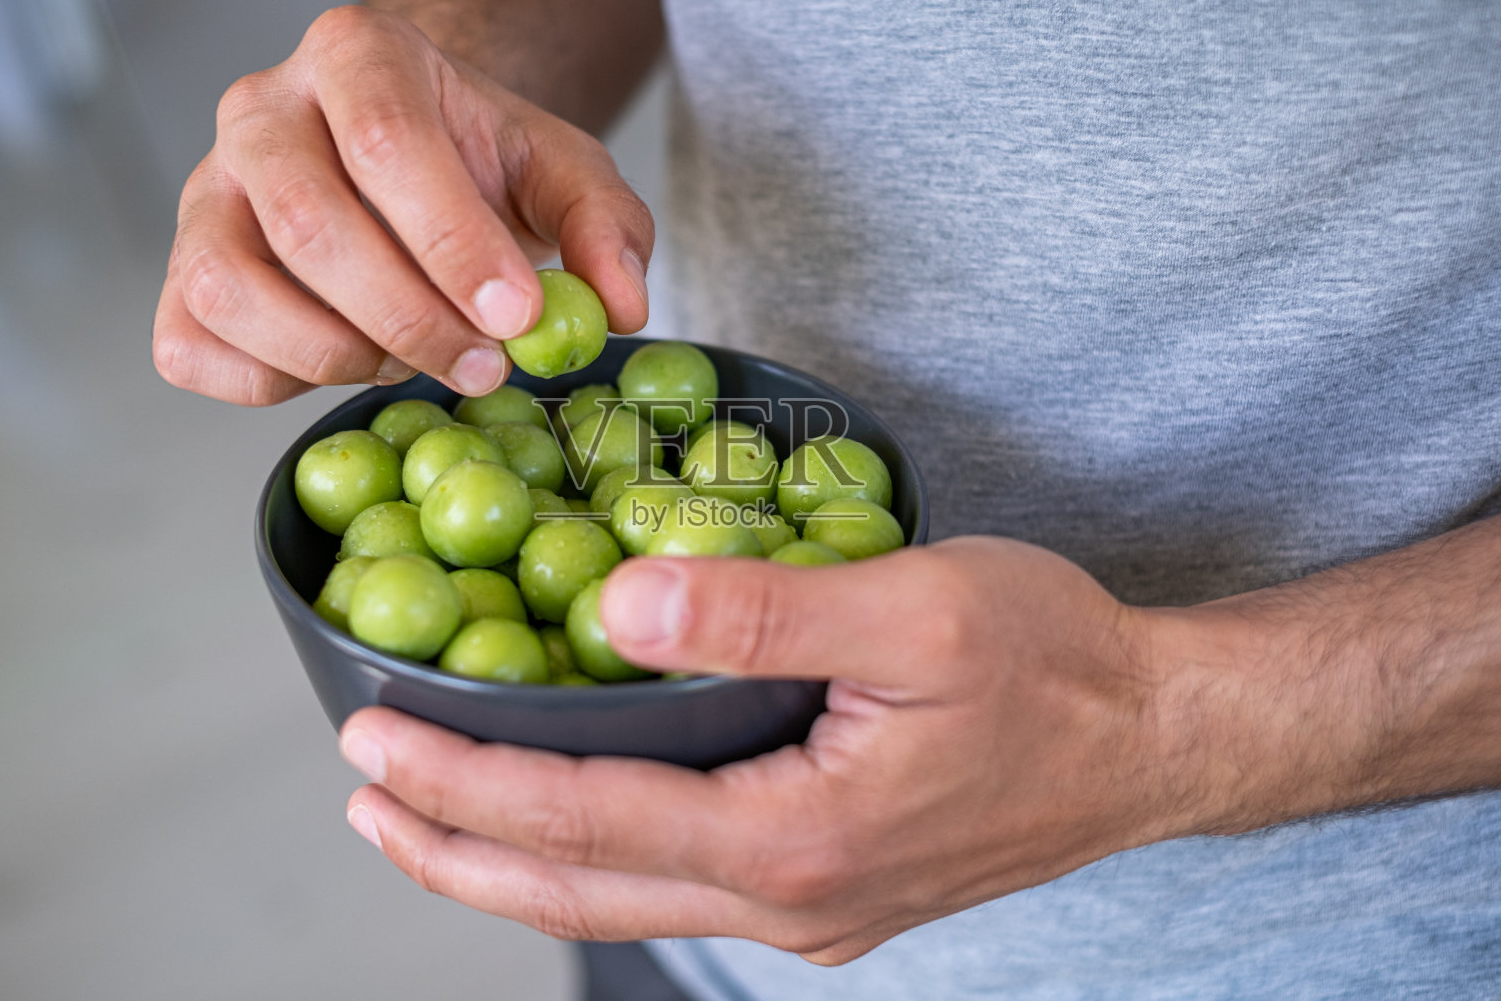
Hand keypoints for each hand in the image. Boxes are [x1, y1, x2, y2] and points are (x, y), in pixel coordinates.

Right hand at [153, 5, 651, 404]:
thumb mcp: (563, 173)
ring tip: (411, 354)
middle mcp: (261, 111)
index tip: (517, 316)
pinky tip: (344, 362)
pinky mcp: (181, 269)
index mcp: (357, 55)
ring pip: (234, 287)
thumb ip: (605, 227)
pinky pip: (193, 344)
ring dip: (338, 354)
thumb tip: (618, 305)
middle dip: (411, 319)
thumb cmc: (477, 162)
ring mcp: (205, 191)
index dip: (454, 244)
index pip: (389, 143)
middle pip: (310, 225)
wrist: (409, 161)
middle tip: (485, 363)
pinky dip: (272, 380)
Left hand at [336, 537, 1197, 964]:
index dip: (462, 783)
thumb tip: (616, 608)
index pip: (582, 818)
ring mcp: (812, 910)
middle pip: (579, 888)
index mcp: (795, 840)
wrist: (1158, 735)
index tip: (370, 742)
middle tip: (360, 797)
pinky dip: (595, 854)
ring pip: (624, 899)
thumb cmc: (1055, 663)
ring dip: (514, 861)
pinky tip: (570, 814)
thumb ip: (759, 611)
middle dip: (457, 843)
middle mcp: (791, 902)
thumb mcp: (916, 611)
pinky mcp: (833, 889)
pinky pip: (680, 884)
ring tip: (428, 820)